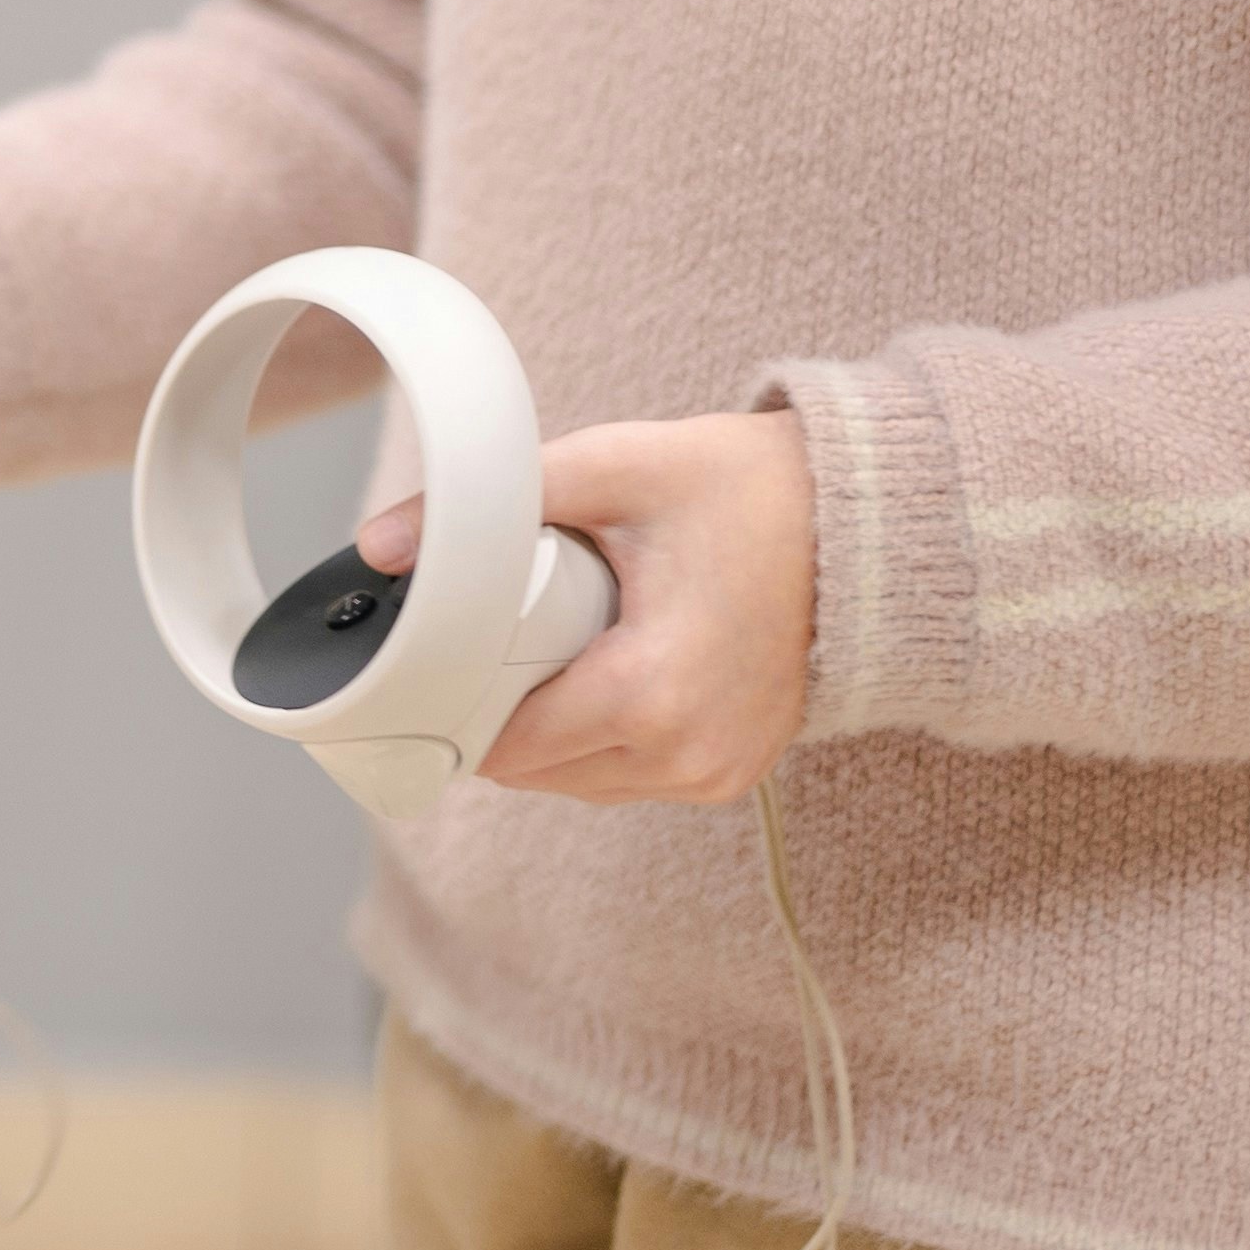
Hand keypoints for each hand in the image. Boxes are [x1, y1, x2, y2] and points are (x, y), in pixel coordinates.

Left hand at [359, 408, 814, 804]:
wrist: (867, 522)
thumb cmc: (749, 490)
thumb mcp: (613, 470)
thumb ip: (492, 506)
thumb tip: (382, 545)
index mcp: (650, 695)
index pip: (504, 747)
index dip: (453, 704)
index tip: (431, 658)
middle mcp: (685, 756)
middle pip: (532, 769)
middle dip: (499, 707)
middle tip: (501, 630)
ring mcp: (715, 774)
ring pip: (578, 780)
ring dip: (550, 726)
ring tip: (565, 638)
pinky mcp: (733, 773)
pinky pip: (629, 774)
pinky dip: (600, 732)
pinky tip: (605, 663)